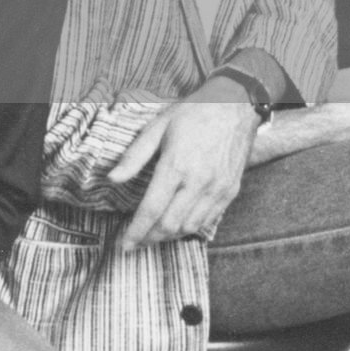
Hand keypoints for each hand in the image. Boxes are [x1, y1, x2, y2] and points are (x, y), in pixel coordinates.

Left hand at [110, 87, 257, 247]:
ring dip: (169, 236)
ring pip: (190, 227)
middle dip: (149, 238)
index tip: (123, 245)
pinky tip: (177, 225)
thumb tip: (112, 179)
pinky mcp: (231, 191)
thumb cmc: (193, 112)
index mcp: (177, 165)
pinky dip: (190, 228)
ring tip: (153, 235)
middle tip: (135, 241)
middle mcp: (199, 182)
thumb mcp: (158, 126)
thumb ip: (135, 155)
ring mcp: (218, 189)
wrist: (236, 105)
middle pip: (170, 225)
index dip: (135, 231)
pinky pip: (209, 220)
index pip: (152, 209)